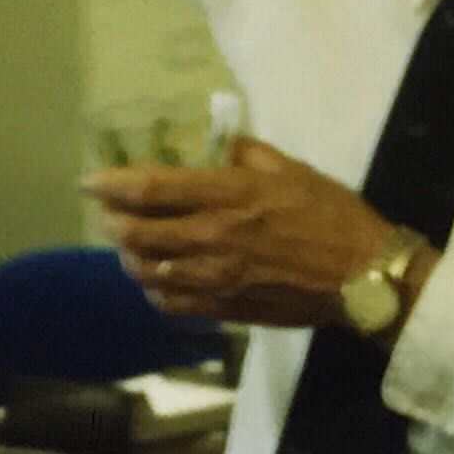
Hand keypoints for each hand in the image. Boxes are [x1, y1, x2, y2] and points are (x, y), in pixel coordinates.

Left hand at [82, 137, 400, 329]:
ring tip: (130, 245)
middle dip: (113, 221)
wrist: (363, 277)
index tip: (90, 180)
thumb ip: (250, 154)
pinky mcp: (224, 308)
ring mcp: (215, 278)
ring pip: (147, 271)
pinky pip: (170, 303)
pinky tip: (157, 278)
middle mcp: (212, 238)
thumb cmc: (332, 215)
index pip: (152, 189)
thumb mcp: (293, 169)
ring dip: (130, 256)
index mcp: (228, 196)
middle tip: (110, 213)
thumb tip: (223, 145)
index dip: (112, 185)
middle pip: (138, 234)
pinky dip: (153, 289)